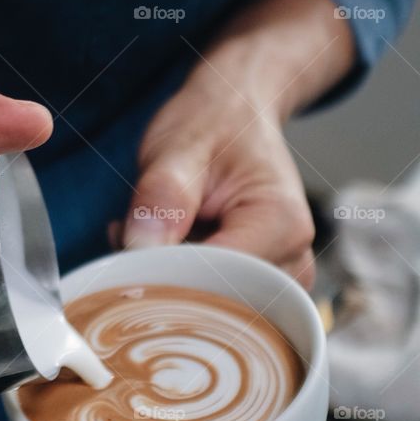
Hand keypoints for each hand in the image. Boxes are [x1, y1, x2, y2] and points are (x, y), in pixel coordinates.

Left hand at [121, 85, 315, 286]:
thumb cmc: (214, 125)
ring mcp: (279, 276)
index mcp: (280, 223)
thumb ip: (160, 196)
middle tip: (129, 236)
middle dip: (164, 279)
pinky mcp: (259, 283)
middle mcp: (291, 258)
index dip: (167, 275)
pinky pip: (213, 300)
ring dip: (168, 277)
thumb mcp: (178, 148)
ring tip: (151, 231)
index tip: (129, 254)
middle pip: (218, 302)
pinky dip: (177, 277)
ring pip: (211, 306)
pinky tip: (163, 244)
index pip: (218, 279)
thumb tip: (141, 249)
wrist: (236, 114)